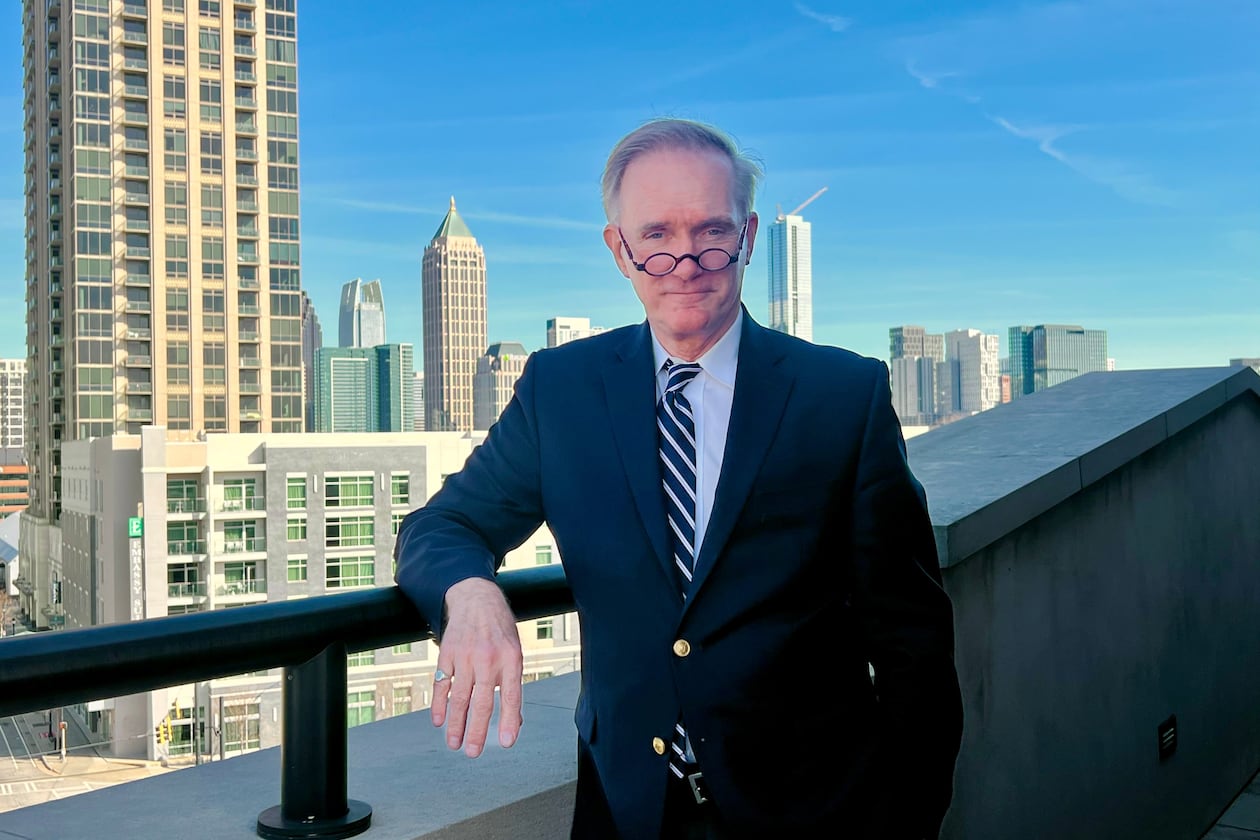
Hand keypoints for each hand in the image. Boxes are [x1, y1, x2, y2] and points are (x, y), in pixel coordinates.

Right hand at [431, 577, 523, 756]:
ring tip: (454, 743)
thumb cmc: (500, 631)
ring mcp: (465, 656)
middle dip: (477, 730)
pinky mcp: (447, 654)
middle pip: (481, 701)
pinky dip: (439, 704)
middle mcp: (488, 658)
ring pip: (459, 697)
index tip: (507, 742)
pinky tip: (439, 721)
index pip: (510, 695)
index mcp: (510, 659)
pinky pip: (442, 684)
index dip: (509, 720)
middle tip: (473, 752)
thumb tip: (515, 722)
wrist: (477, 600)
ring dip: (456, 724)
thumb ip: (512, 685)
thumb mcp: (515, 653)